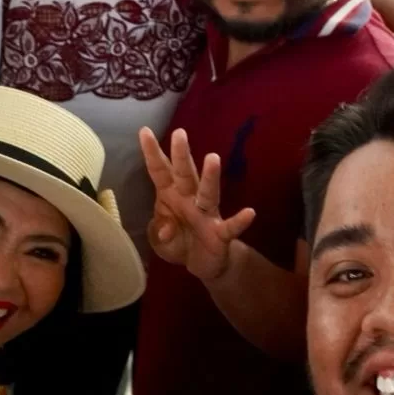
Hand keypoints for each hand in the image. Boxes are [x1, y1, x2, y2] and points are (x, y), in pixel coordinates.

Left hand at [139, 128, 255, 283]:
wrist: (201, 264)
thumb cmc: (177, 241)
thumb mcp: (160, 239)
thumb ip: (160, 231)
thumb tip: (166, 231)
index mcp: (170, 194)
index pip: (160, 170)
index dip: (152, 152)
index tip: (144, 130)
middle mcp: (189, 198)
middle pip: (184, 174)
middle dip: (181, 154)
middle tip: (179, 133)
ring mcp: (206, 214)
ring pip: (208, 192)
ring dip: (210, 176)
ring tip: (213, 158)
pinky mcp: (220, 233)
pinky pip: (230, 226)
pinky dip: (239, 221)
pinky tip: (250, 213)